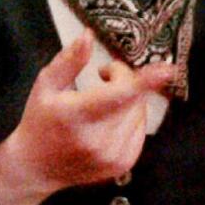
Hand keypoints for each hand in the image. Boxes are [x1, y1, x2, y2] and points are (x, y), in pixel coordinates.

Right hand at [0, 30, 174, 204]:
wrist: (36, 169)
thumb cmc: (40, 121)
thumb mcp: (46, 85)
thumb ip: (69, 60)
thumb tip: (89, 35)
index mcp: (78, 115)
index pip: (118, 95)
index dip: (145, 81)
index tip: (168, 69)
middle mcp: (99, 139)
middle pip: (133, 97)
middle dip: (123, 79)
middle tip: (104, 76)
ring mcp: (114, 156)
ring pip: (140, 112)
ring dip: (128, 100)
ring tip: (102, 101)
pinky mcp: (124, 164)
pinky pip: (140, 129)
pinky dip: (130, 118)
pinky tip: (109, 121)